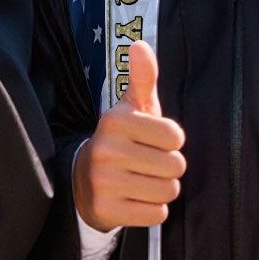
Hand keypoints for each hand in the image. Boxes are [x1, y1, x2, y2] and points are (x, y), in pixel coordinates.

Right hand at [73, 40, 185, 229]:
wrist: (82, 181)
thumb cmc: (121, 141)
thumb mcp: (131, 109)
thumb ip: (142, 78)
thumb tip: (140, 44)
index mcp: (115, 121)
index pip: (176, 137)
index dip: (171, 142)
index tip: (152, 141)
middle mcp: (106, 150)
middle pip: (176, 166)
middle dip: (168, 168)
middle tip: (146, 164)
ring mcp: (104, 182)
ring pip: (168, 191)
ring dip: (161, 189)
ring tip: (141, 181)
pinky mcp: (107, 210)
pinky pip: (157, 214)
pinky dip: (152, 209)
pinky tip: (134, 199)